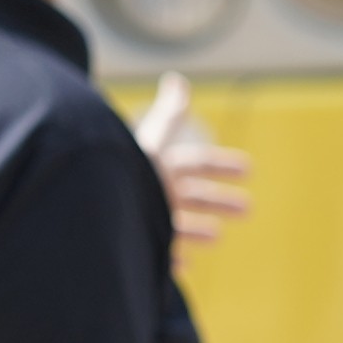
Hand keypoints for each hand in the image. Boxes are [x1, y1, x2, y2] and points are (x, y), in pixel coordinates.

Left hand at [135, 77, 249, 251]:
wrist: (93, 213)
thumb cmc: (125, 177)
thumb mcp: (153, 143)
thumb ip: (169, 115)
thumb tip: (176, 78)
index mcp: (160, 168)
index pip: (198, 162)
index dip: (223, 164)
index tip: (249, 168)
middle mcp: (154, 194)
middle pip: (193, 195)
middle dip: (220, 200)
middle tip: (248, 208)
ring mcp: (147, 222)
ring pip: (178, 225)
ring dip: (199, 228)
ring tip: (216, 236)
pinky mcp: (139, 249)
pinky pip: (157, 254)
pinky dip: (174, 257)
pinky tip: (185, 263)